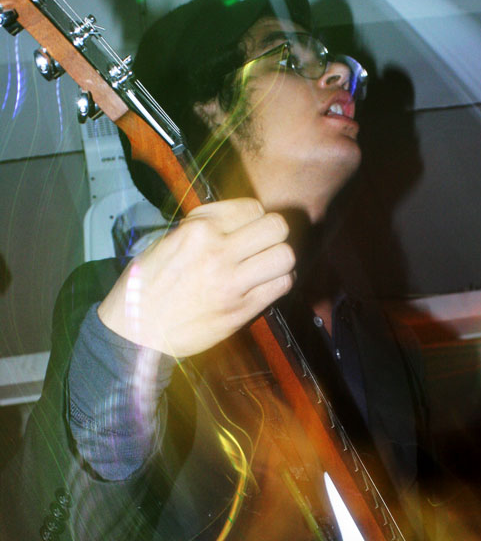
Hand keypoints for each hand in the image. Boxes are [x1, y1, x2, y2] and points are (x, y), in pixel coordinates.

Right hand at [98, 198, 294, 356]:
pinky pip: (280, 286)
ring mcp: (231, 282)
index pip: (253, 208)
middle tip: (263, 246)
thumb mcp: (167, 242)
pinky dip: (278, 283)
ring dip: (280, 261)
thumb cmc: (145, 288)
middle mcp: (218, 252)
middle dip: (274, 235)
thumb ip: (202, 228)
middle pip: (277, 227)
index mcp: (198, 230)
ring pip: (285, 256)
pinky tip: (264, 286)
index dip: (254, 219)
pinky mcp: (240, 310)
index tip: (248, 230)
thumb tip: (234, 221)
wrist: (135, 332)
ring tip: (266, 267)